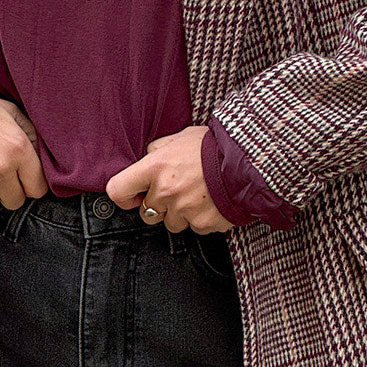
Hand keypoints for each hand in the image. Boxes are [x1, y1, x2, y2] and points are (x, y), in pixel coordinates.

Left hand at [105, 125, 234, 233]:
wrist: (249, 161)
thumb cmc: (214, 146)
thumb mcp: (181, 137)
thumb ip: (159, 149)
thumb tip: (147, 158)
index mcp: (155, 167)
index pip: (118, 190)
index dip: (124, 196)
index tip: (134, 195)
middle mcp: (166, 192)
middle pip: (146, 213)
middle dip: (158, 205)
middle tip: (177, 190)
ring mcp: (184, 211)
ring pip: (171, 223)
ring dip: (180, 214)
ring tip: (198, 195)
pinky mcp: (202, 224)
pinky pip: (193, 228)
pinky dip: (200, 219)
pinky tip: (211, 202)